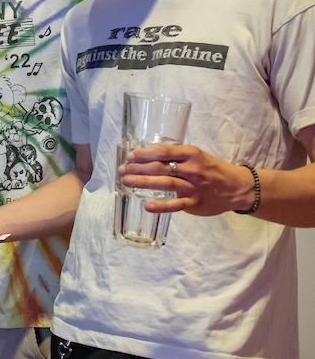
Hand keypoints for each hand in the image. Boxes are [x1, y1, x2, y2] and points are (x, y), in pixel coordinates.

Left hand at [121, 143, 255, 216]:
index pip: (163, 152)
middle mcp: (192, 169)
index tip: (130, 156)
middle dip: (138, 168)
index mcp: (191, 154)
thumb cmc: (211, 168)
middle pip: (160, 167)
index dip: (144, 154)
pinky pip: (176, 205)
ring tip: (127, 182)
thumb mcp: (196, 155)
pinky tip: (147, 206)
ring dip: (143, 183)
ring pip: (165, 184)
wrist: (237, 187)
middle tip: (122, 170)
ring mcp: (194, 187)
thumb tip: (148, 151)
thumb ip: (175, 154)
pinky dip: (161, 206)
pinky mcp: (195, 203)